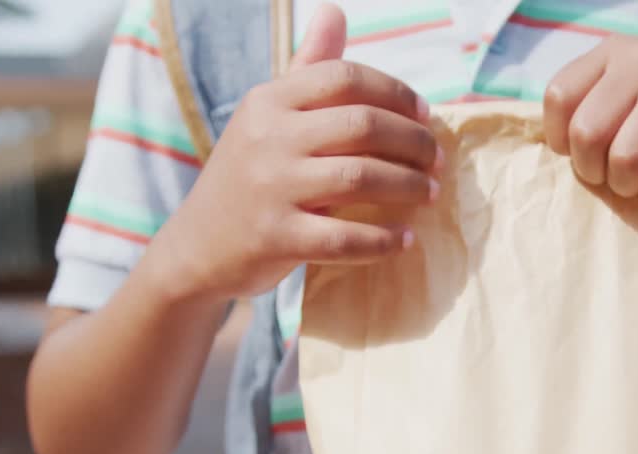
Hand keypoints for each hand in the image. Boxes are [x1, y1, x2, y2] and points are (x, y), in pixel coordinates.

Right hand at [156, 4, 439, 302]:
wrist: (198, 246)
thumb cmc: (250, 175)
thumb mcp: (269, 116)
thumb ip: (308, 69)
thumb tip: (334, 11)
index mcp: (270, 100)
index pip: (345, 78)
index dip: (396, 93)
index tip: (426, 115)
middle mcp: (269, 138)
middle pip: (363, 124)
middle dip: (414, 142)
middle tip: (438, 160)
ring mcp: (271, 188)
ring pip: (361, 177)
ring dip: (410, 186)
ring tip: (432, 194)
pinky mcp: (276, 238)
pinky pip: (345, 238)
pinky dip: (384, 239)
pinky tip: (405, 238)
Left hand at [543, 36, 637, 198]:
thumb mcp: (636, 93)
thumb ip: (594, 108)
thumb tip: (548, 151)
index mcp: (616, 52)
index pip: (558, 98)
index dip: (563, 140)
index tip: (586, 154)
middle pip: (587, 135)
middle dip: (596, 172)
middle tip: (617, 177)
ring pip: (625, 160)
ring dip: (631, 186)